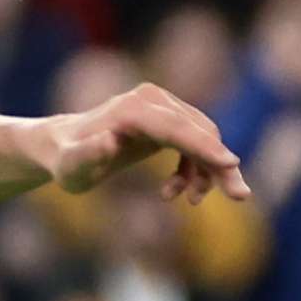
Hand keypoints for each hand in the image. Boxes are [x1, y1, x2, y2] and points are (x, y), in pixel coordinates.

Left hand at [37, 83, 248, 206]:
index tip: (232, 165)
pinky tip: (177, 190)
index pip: (178, 128)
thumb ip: (87, 154)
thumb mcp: (70, 166)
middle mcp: (152, 100)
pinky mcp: (166, 118)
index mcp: (133, 109)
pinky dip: (196, 166)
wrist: (61, 147)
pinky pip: (195, 141)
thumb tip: (110, 141)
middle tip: (239, 196)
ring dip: (208, 169)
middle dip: (220, 164)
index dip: (205, 147)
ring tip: (191, 200)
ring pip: (203, 136)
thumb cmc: (65, 161)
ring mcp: (162, 106)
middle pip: (199, 131)